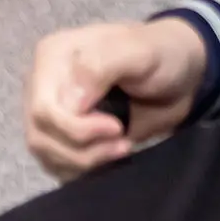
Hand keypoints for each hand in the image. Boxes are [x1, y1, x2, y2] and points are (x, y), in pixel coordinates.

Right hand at [25, 18, 205, 180]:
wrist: (180, 75)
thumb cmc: (159, 55)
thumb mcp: (136, 50)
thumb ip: (98, 66)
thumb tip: (70, 103)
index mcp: (52, 58)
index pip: (43, 108)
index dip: (76, 129)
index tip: (118, 128)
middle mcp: (44, 85)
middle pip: (40, 134)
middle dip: (82, 149)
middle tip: (123, 144)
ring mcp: (54, 112)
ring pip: (46, 153)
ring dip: (85, 162)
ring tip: (122, 148)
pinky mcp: (66, 135)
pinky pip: (58, 163)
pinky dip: (82, 170)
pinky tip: (111, 158)